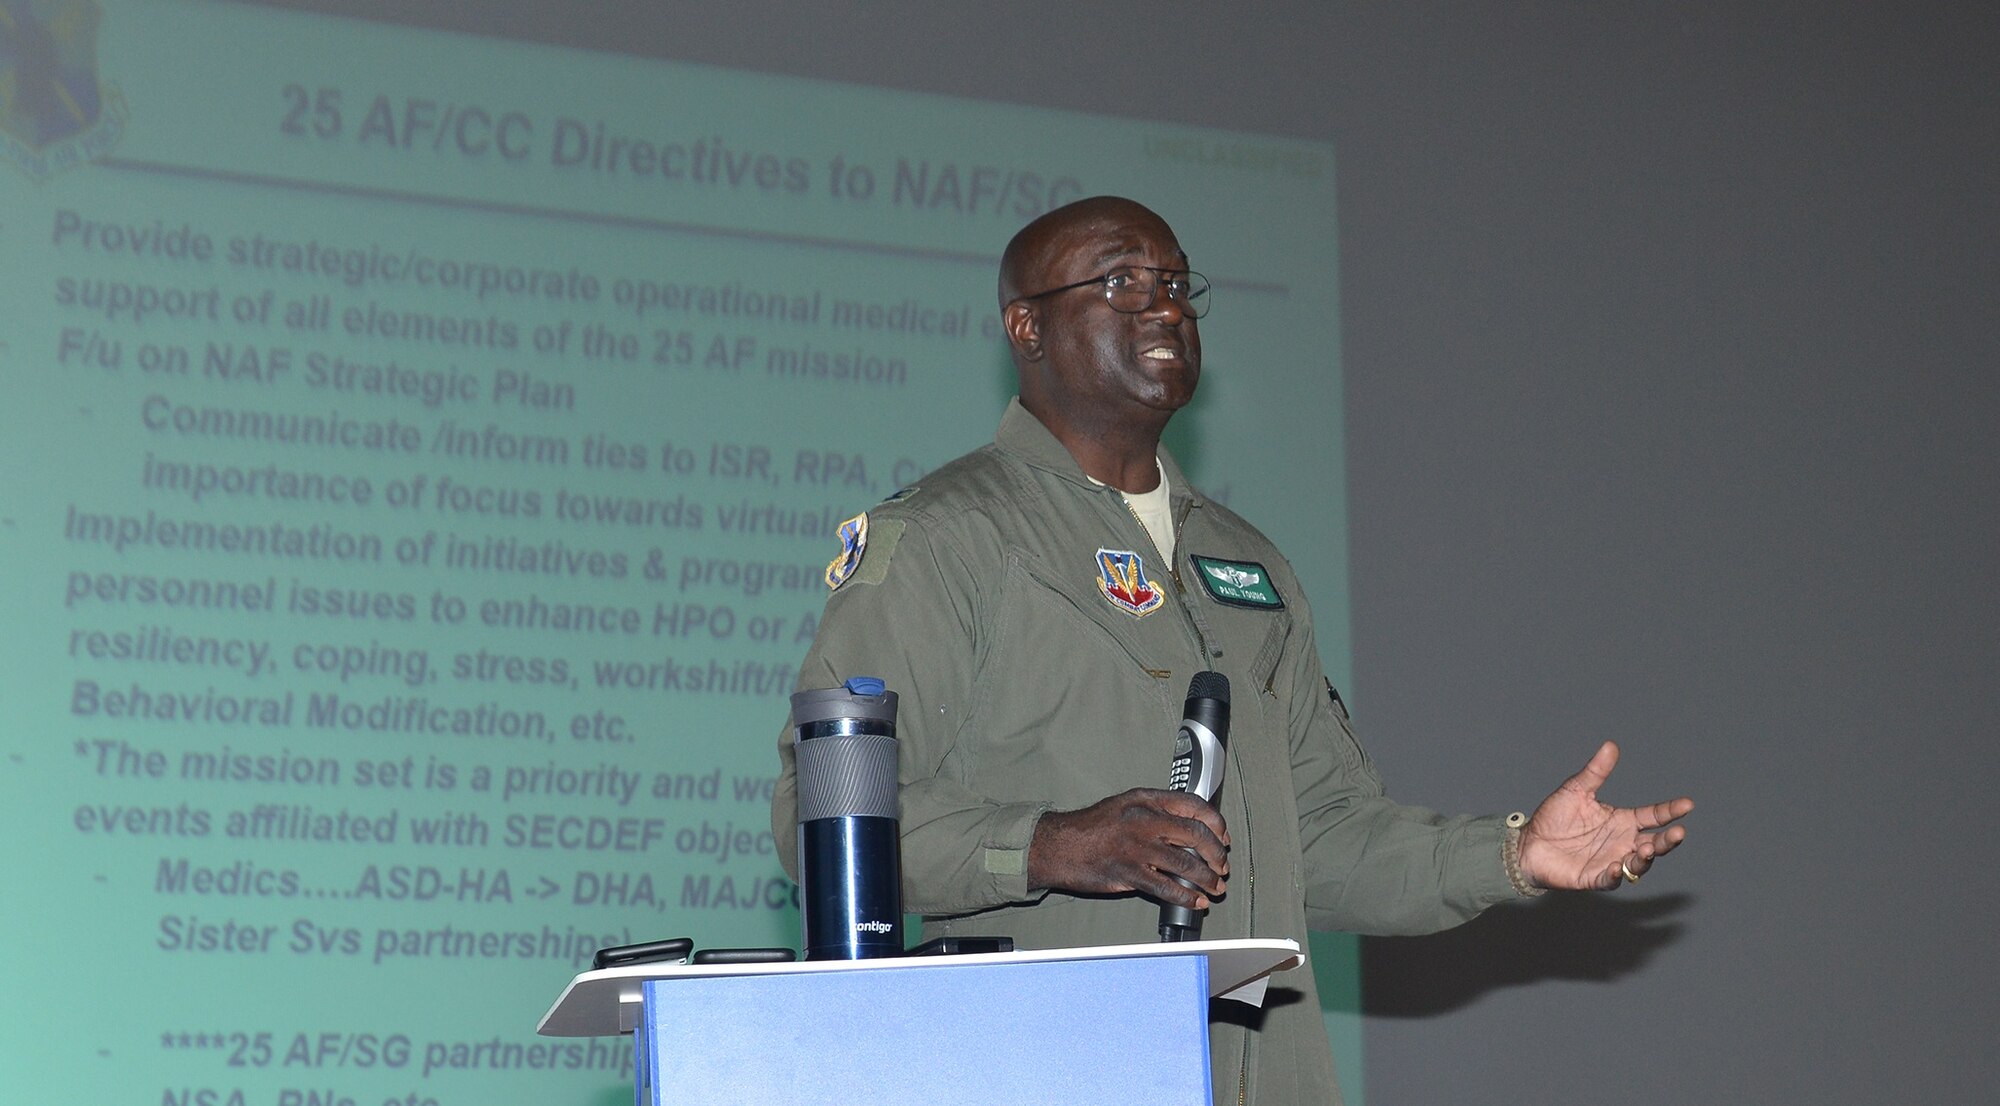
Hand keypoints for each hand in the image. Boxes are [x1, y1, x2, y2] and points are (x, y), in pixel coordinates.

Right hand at [1028, 788, 1230, 908]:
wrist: (1058, 845)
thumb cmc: (1090, 827)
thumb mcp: (1124, 805)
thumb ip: (1155, 811)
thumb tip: (1187, 826)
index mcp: (1145, 800)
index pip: (1193, 805)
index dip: (1215, 822)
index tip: (1223, 836)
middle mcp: (1144, 820)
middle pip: (1196, 834)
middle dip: (1216, 854)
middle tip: (1222, 866)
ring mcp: (1137, 847)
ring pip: (1186, 863)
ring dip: (1207, 878)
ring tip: (1215, 888)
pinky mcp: (1128, 873)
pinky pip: (1167, 887)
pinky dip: (1186, 896)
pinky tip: (1196, 901)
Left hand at [1516, 741, 1692, 890]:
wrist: (1528, 843)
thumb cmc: (1554, 817)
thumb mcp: (1576, 790)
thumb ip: (1596, 772)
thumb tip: (1611, 745)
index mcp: (1622, 821)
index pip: (1653, 816)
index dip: (1670, 811)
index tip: (1688, 804)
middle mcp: (1622, 842)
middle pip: (1654, 843)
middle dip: (1668, 840)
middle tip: (1679, 833)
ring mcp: (1611, 861)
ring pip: (1638, 864)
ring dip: (1645, 858)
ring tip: (1646, 848)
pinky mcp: (1595, 877)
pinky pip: (1611, 879)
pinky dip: (1617, 875)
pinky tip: (1618, 868)